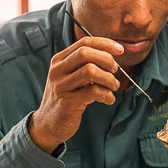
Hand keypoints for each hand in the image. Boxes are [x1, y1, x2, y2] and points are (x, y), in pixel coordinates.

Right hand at [29, 37, 122, 153]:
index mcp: (59, 60)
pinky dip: (107, 95)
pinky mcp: (67, 103)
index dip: (105, 43)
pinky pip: (93, 92)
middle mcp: (57, 71)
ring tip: (113, 86)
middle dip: (106, 59)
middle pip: (85, 53)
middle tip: (115, 70)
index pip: (83, 42)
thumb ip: (86, 65)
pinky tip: (109, 99)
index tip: (120, 50)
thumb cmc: (66, 97)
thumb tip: (112, 56)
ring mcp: (61, 87)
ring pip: (90, 71)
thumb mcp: (71, 77)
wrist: (48, 124)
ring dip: (108, 78)